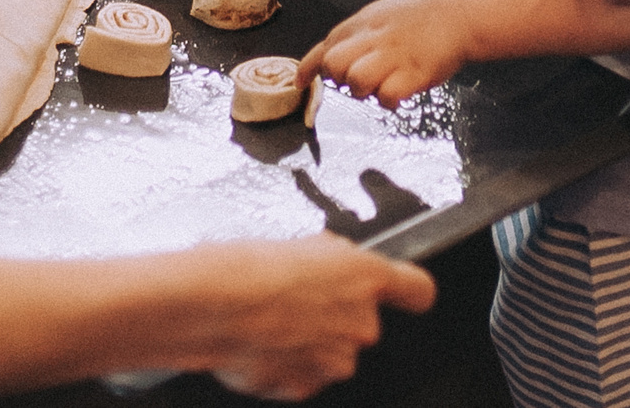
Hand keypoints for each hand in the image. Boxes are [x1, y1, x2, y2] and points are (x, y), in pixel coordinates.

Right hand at [186, 236, 435, 398]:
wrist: (211, 306)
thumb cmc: (249, 267)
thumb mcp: (302, 243)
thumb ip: (334, 261)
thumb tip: (332, 267)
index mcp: (366, 277)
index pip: (417, 290)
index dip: (409, 292)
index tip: (406, 294)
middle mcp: (360, 323)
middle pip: (361, 324)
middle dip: (334, 316)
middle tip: (295, 301)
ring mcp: (336, 361)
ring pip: (331, 353)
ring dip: (309, 342)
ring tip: (270, 321)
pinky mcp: (306, 386)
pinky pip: (302, 375)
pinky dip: (284, 364)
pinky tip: (259, 342)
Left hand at [297, 0, 472, 107]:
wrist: (462, 13)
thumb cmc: (426, 13)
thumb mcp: (385, 13)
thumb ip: (361, 33)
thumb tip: (339, 53)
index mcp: (365, 23)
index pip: (325, 45)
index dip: (309, 67)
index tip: (300, 81)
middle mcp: (374, 38)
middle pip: (334, 65)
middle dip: (340, 78)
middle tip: (359, 78)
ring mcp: (392, 56)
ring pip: (356, 81)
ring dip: (365, 90)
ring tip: (382, 84)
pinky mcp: (412, 74)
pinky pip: (387, 96)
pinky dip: (390, 100)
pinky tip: (401, 91)